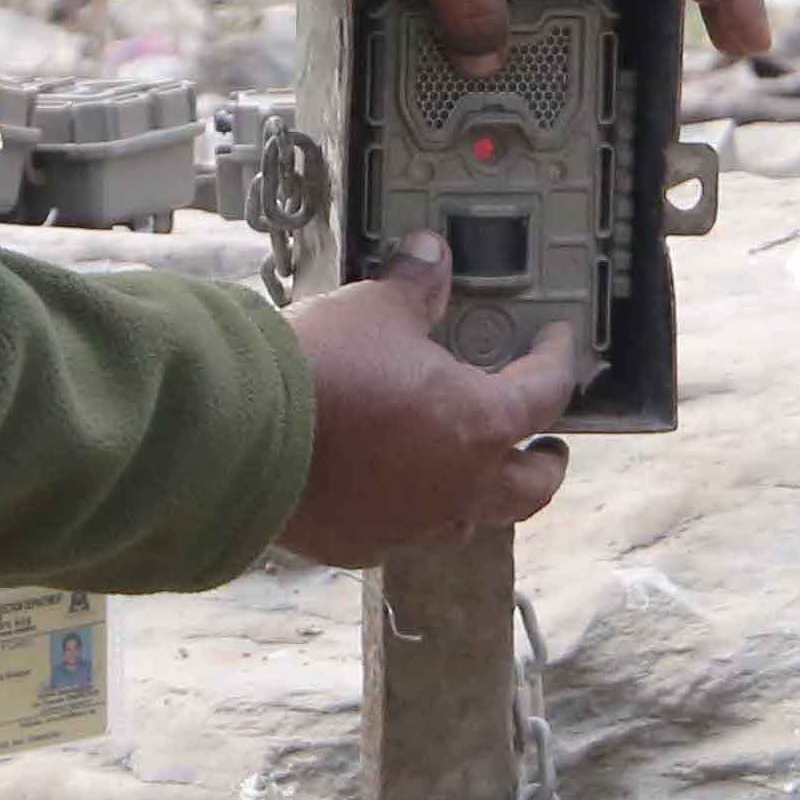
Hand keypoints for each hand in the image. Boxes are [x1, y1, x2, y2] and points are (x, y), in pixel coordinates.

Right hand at [275, 236, 582, 564]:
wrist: (241, 436)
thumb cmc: (320, 371)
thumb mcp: (373, 309)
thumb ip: (413, 287)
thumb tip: (428, 254)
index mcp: (479, 425)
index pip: (544, 393)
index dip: (557, 362)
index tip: (557, 345)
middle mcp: (458, 487)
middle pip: (530, 488)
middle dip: (545, 465)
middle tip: (549, 445)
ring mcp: (410, 525)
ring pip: (471, 521)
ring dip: (480, 495)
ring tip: (470, 470)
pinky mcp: (360, 545)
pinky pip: (405, 533)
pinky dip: (412, 510)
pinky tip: (393, 487)